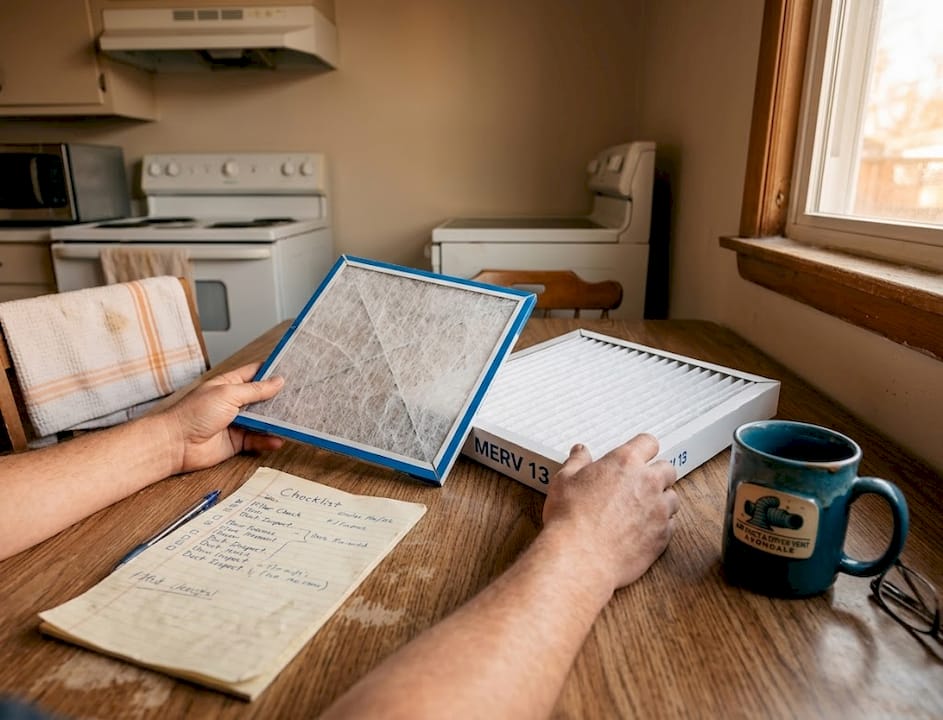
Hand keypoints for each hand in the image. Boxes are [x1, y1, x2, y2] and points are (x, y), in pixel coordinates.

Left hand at [162, 362, 285, 472]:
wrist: (176, 444)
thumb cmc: (194, 413)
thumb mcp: (228, 394)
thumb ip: (255, 390)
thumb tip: (277, 382)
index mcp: (230, 384)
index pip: (256, 374)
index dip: (273, 372)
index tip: (292, 371)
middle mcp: (234, 402)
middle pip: (263, 398)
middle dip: (279, 399)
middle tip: (300, 398)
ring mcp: (236, 422)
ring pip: (263, 420)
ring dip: (276, 421)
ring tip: (294, 420)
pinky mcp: (237, 442)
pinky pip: (257, 440)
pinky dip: (268, 440)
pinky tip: (278, 439)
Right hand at [542, 434, 678, 592]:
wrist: (579, 557)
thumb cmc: (570, 517)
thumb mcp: (564, 481)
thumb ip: (577, 462)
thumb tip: (580, 451)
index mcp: (625, 462)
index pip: (649, 443)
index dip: (644, 449)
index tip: (639, 456)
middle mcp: (648, 482)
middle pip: (668, 469)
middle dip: (656, 475)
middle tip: (639, 485)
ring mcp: (659, 510)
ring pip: (672, 498)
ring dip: (661, 501)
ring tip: (641, 510)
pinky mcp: (662, 536)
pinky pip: (671, 525)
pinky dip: (660, 526)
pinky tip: (641, 530)